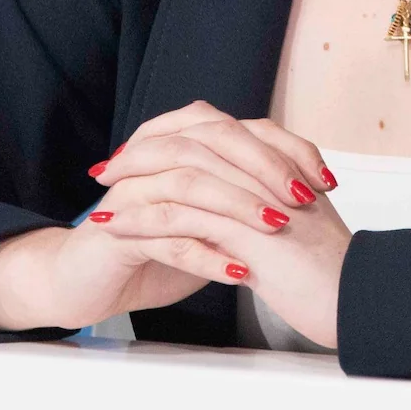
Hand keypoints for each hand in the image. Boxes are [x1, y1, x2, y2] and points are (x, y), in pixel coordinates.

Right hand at [0, 100, 339, 333]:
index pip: (238, 129)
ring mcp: (132, 193)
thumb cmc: (152, 248)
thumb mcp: (208, 220)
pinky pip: (166, 237)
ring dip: (238, 206)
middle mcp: (153, 159)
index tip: (324, 179)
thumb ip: (243, 199)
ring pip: (189, 184)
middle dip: (265, 168)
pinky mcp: (116, 232)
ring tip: (277, 229)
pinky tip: (238, 271)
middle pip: (212, 142)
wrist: (86, 281)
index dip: (284, 149)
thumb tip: (303, 191)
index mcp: (177, 147)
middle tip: (303, 198)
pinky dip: (207, 255)